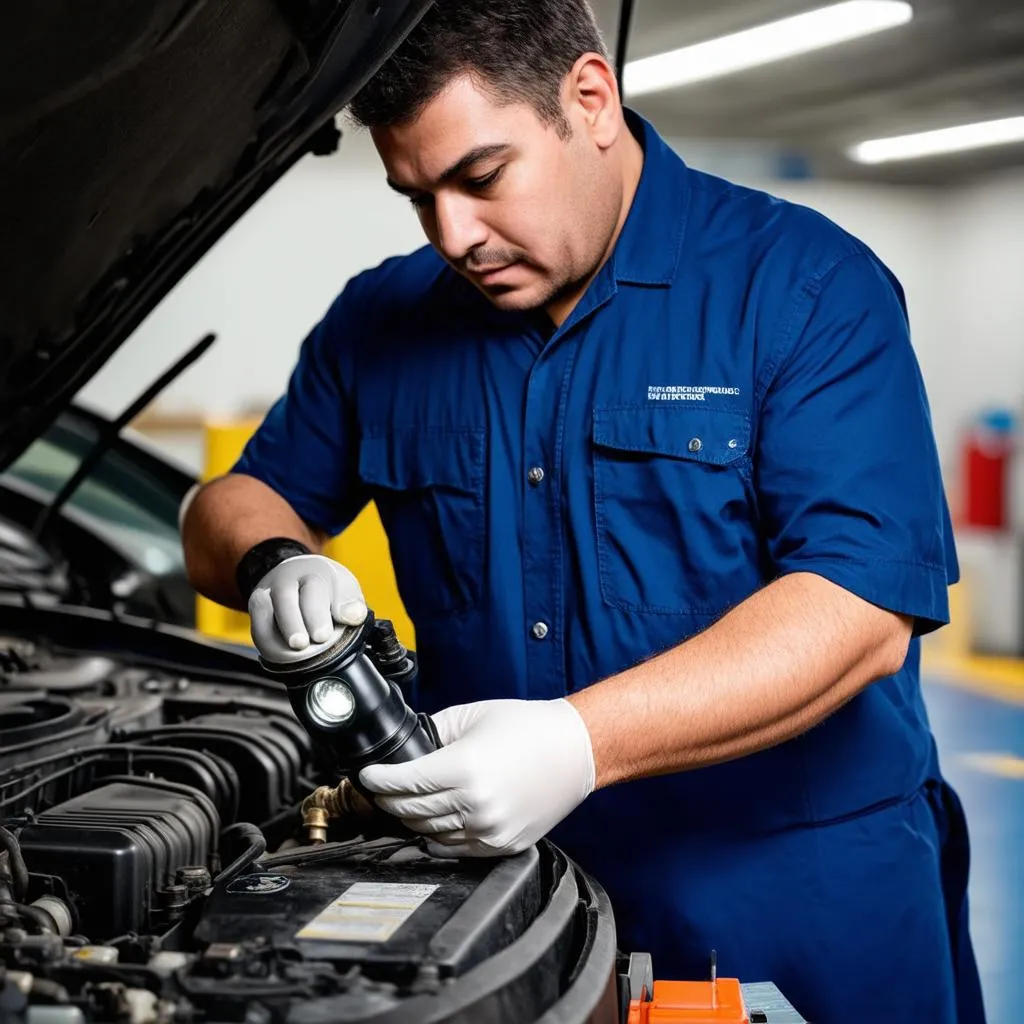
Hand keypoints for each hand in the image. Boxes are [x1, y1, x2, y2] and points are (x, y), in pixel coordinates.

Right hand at [248, 554, 366, 662]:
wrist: (297, 573)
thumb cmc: (325, 587)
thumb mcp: (344, 589)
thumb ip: (351, 603)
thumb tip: (354, 616)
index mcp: (314, 571)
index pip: (313, 589)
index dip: (317, 615)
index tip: (322, 635)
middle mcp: (287, 578)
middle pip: (284, 598)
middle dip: (292, 624)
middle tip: (302, 644)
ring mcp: (268, 591)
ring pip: (263, 609)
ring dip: (274, 636)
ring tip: (289, 654)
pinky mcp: (256, 607)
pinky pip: (256, 625)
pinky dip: (266, 643)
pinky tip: (279, 656)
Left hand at [359, 699, 595, 857]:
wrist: (575, 750)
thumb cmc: (528, 728)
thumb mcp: (473, 716)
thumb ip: (434, 731)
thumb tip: (407, 747)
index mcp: (464, 768)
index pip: (404, 782)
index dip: (379, 779)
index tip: (368, 775)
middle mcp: (474, 804)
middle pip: (412, 809)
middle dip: (389, 797)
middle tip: (381, 787)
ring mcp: (489, 829)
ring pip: (429, 832)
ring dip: (411, 818)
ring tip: (403, 803)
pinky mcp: (502, 845)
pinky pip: (454, 848)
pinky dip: (436, 837)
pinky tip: (429, 822)